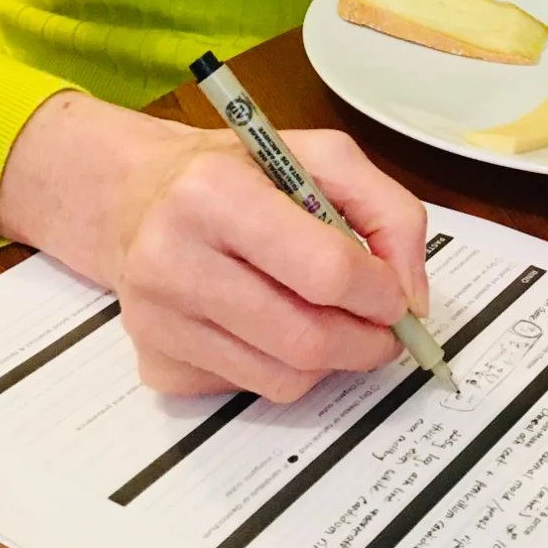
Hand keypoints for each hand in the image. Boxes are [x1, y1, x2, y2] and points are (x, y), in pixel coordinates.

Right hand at [0, 90, 431, 402]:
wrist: (136, 199)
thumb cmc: (236, 174)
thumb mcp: (320, 156)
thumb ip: (387, 212)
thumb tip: (411, 295)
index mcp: (212, 192)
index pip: (325, 270)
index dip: (380, 292)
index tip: (395, 294)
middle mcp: (171, 258)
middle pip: (307, 338)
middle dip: (367, 341)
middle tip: (383, 327)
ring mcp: (156, 320)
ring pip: (284, 379)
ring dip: (330, 359)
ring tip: (330, 319)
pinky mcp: (155, 364)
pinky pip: (249, 391)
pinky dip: (280, 368)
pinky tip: (268, 324)